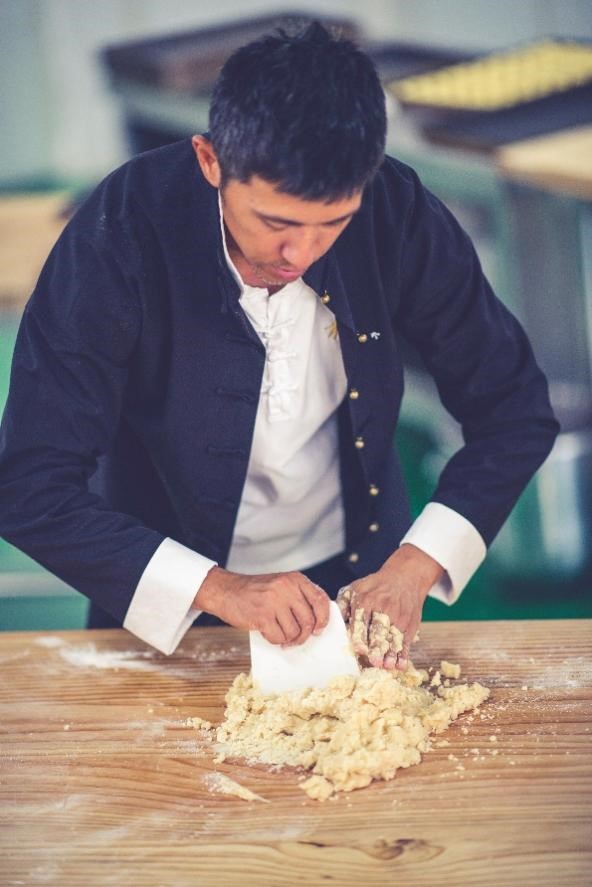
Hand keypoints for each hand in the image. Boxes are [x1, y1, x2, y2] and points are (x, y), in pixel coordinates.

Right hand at [193, 566, 330, 646]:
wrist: (226, 591)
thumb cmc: (255, 591)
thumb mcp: (281, 585)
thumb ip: (298, 597)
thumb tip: (318, 620)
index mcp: (294, 579)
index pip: (320, 600)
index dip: (323, 618)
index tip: (318, 628)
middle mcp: (286, 588)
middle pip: (309, 620)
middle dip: (304, 634)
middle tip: (296, 637)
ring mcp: (274, 602)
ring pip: (295, 632)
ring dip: (289, 639)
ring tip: (280, 633)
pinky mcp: (262, 616)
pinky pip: (279, 637)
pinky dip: (275, 640)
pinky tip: (269, 633)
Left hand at [337, 544, 443, 670]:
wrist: (406, 577)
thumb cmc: (376, 586)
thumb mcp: (356, 588)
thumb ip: (343, 604)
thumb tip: (332, 620)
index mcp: (366, 601)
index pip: (362, 620)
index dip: (361, 636)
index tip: (359, 649)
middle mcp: (383, 609)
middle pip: (379, 630)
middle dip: (377, 647)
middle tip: (374, 662)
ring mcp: (398, 617)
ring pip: (393, 638)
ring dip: (391, 654)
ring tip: (387, 666)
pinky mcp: (410, 624)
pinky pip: (406, 641)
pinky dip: (404, 655)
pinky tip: (401, 665)